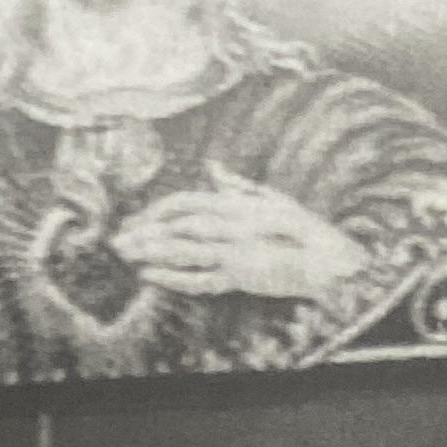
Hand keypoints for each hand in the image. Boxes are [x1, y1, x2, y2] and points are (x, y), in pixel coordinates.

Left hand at [112, 178, 364, 302]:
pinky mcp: (240, 278)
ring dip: (151, 251)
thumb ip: (237, 185)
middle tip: (116, 241)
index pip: (187, 200)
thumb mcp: (270, 198)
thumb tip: (213, 167)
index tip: (138, 219)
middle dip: (145, 231)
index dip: (159, 209)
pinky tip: (150, 278)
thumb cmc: (303, 229)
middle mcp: (231, 223)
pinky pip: (200, 279)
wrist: (330, 259)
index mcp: (236, 203)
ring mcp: (234, 251)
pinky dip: (173, 278)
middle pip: (177, 224)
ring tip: (124, 255)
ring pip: (183, 248)